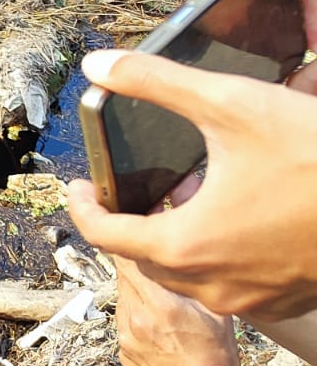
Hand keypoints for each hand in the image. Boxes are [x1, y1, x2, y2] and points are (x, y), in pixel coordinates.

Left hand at [68, 0, 316, 317]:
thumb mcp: (230, 105)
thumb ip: (154, 82)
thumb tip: (98, 65)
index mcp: (183, 246)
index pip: (102, 235)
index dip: (83, 207)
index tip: (82, 188)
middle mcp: (211, 285)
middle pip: (145, 255)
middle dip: (137, 218)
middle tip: (144, 185)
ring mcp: (250, 300)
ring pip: (189, 271)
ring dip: (181, 235)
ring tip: (198, 191)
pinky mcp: (284, 300)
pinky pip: (231, 282)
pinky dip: (222, 251)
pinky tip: (243, 212)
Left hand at [112, 257, 271, 365]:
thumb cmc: (219, 357)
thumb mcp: (213, 310)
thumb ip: (187, 281)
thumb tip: (173, 259)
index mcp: (160, 306)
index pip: (129, 261)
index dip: (134, 248)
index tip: (140, 242)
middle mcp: (135, 320)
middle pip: (123, 278)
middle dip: (136, 270)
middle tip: (155, 271)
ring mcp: (125, 338)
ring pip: (121, 300)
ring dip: (136, 295)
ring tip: (161, 305)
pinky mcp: (122, 352)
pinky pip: (122, 324)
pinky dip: (135, 319)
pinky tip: (158, 329)